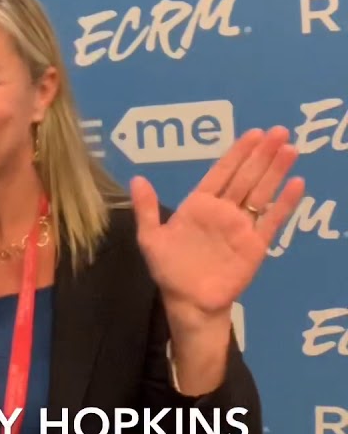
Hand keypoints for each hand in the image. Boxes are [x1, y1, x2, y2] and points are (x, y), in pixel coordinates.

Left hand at [130, 126, 304, 332]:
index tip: (254, 133)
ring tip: (290, 148)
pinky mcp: (256, 244)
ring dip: (275, 171)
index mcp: (199, 205)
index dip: (237, 152)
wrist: (188, 302)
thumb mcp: (151, 238)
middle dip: (262, 154)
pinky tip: (296, 183)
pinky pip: (272, 220)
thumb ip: (146, 209)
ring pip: (262, 192)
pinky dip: (284, 203)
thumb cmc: (169, 270)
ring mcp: (241, 226)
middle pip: (246, 177)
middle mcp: (224, 211)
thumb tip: (137, 179)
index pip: (221, 172)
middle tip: (280, 131)